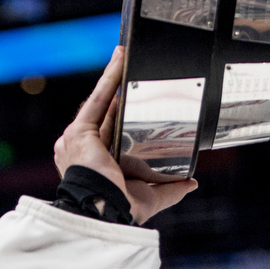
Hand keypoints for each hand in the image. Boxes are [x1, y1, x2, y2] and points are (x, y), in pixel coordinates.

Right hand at [53, 46, 198, 224]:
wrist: (107, 213)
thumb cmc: (122, 210)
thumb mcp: (153, 196)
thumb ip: (171, 189)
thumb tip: (191, 183)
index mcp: (97, 163)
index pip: (111, 131)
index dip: (121, 113)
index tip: (134, 98)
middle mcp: (84, 150)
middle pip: (104, 112)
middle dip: (117, 90)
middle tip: (130, 69)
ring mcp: (77, 140)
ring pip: (100, 101)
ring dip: (113, 77)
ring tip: (125, 55)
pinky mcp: (79, 132)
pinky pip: (97, 99)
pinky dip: (109, 79)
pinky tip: (119, 61)